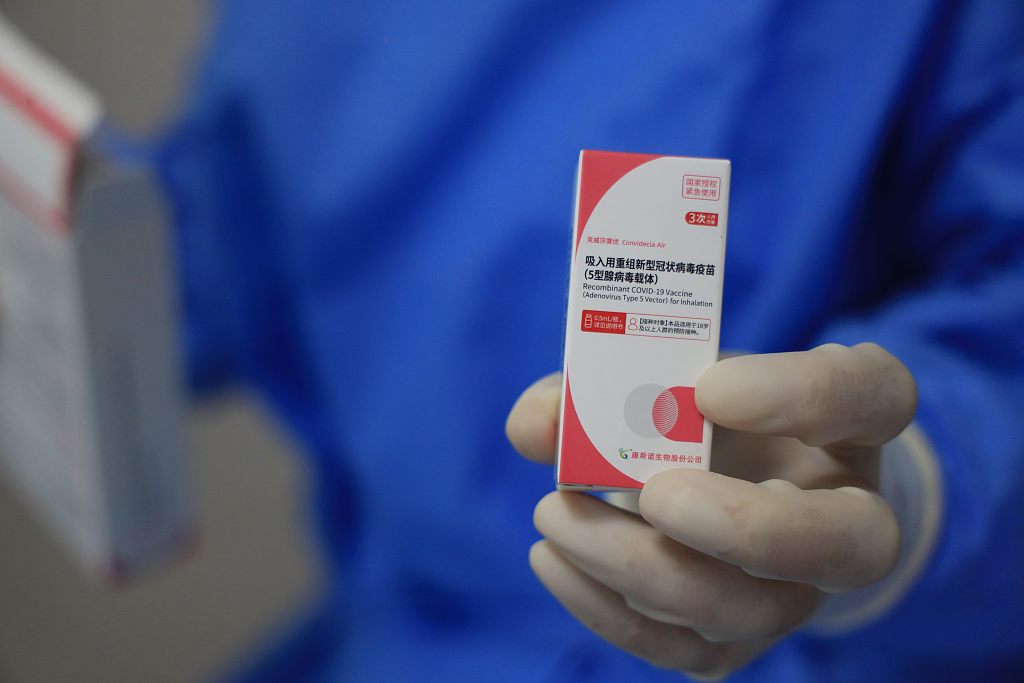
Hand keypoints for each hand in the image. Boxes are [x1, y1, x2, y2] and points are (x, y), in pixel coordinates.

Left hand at [506, 343, 915, 679]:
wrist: (729, 477)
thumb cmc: (708, 413)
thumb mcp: (673, 372)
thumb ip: (603, 382)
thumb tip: (540, 425)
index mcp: (850, 420)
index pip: (869, 397)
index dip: (799, 394)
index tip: (711, 387)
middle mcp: (848, 515)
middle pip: (845, 543)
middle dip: (743, 526)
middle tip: (654, 492)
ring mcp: (798, 591)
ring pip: (750, 609)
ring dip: (644, 569)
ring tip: (556, 517)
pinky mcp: (739, 638)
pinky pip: (689, 652)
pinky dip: (611, 613)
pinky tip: (556, 563)